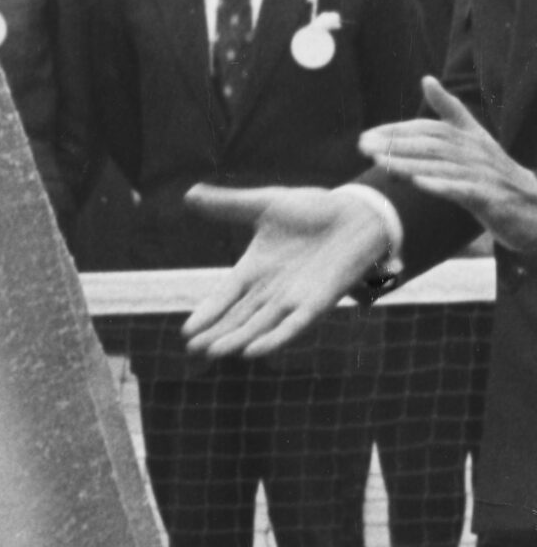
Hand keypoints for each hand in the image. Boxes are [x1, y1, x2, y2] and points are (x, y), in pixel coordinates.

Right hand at [179, 184, 393, 357]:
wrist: (359, 213)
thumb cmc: (315, 208)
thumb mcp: (265, 204)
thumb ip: (228, 204)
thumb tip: (189, 194)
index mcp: (255, 269)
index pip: (225, 296)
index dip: (207, 313)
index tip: (187, 330)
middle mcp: (271, 289)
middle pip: (238, 317)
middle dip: (216, 333)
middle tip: (193, 350)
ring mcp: (294, 298)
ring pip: (260, 325)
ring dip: (238, 339)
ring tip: (214, 352)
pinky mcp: (318, 302)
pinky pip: (293, 325)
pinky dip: (274, 338)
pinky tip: (253, 351)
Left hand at [360, 76, 536, 253]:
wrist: (531, 206)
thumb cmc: (494, 171)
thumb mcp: (473, 138)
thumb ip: (450, 111)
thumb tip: (426, 79)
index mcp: (470, 137)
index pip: (430, 129)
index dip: (398, 130)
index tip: (367, 135)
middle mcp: (476, 152)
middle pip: (431, 144)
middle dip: (395, 144)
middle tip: (362, 147)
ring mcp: (483, 174)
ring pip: (442, 166)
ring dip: (408, 164)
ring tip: (380, 163)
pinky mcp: (490, 197)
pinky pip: (463, 190)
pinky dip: (441, 185)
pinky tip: (418, 183)